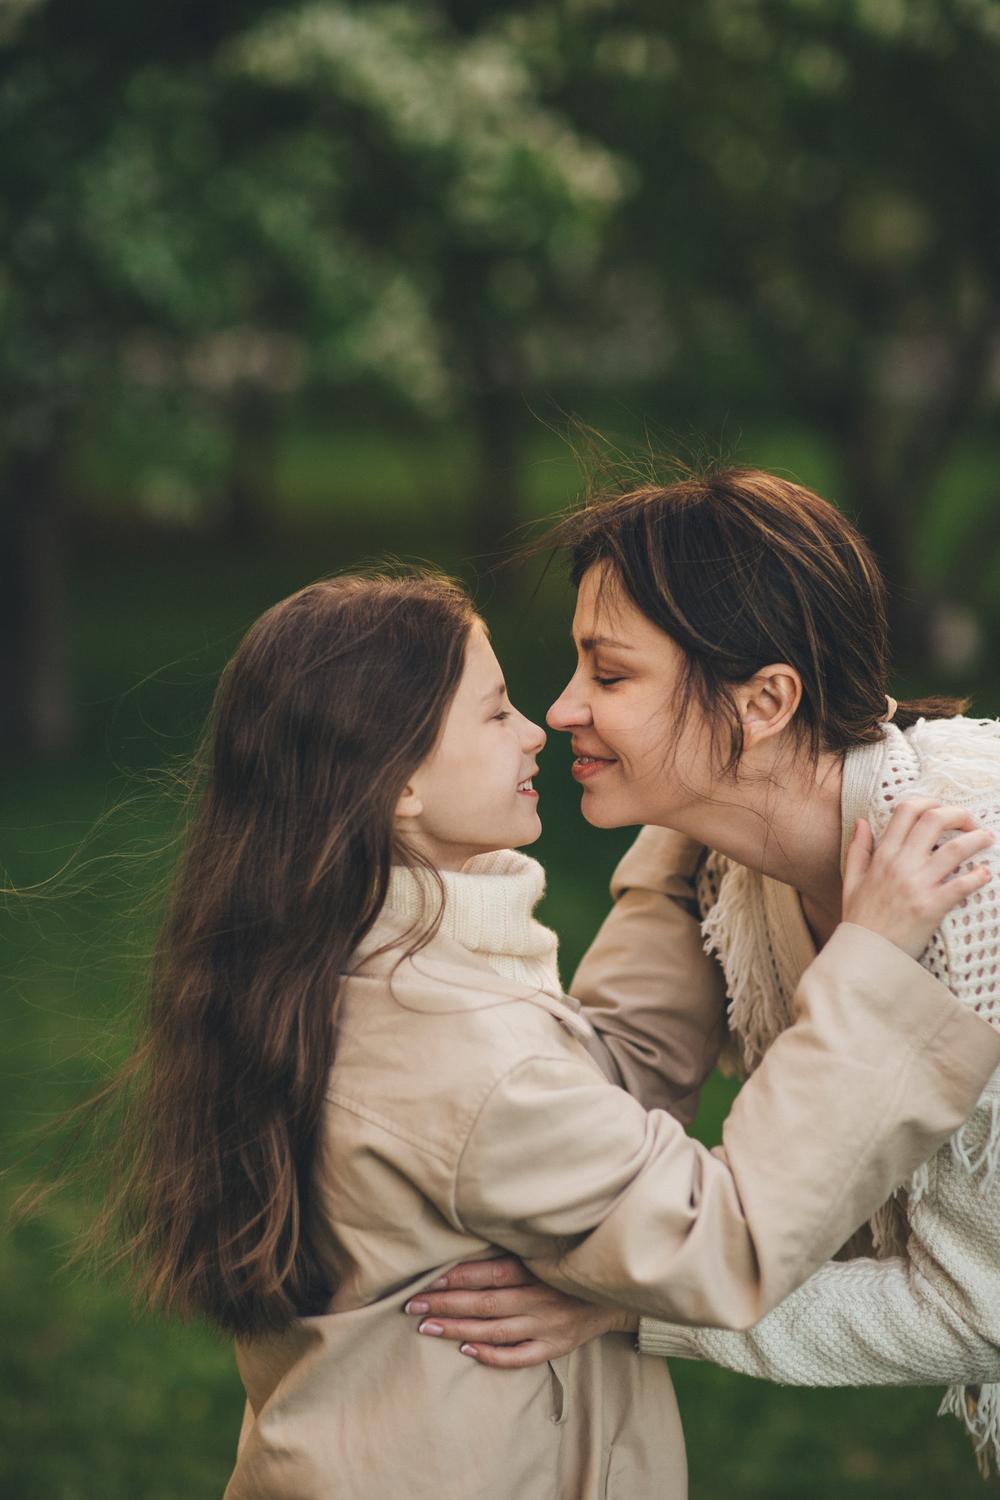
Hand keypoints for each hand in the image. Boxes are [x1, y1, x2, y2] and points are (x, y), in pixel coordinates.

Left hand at [403, 1256, 636, 1367]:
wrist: (613, 1293)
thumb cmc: (568, 1266)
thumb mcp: (544, 1251)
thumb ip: (512, 1251)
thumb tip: (469, 1247)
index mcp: (536, 1269)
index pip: (488, 1274)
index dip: (456, 1278)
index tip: (426, 1281)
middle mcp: (539, 1298)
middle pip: (484, 1303)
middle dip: (445, 1305)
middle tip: (413, 1305)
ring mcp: (546, 1326)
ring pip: (494, 1330)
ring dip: (458, 1330)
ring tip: (427, 1327)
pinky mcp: (554, 1348)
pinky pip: (518, 1357)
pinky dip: (491, 1355)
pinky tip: (466, 1350)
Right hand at [842, 799, 993, 958]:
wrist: (865, 956)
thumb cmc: (860, 920)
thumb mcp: (851, 881)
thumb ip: (858, 850)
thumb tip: (862, 822)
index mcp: (882, 855)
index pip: (907, 811)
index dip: (929, 802)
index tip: (942, 810)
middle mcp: (901, 864)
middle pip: (935, 820)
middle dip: (959, 815)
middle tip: (971, 823)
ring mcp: (917, 885)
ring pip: (956, 849)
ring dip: (978, 839)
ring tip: (987, 839)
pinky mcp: (932, 907)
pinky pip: (963, 885)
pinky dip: (979, 876)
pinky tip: (985, 875)